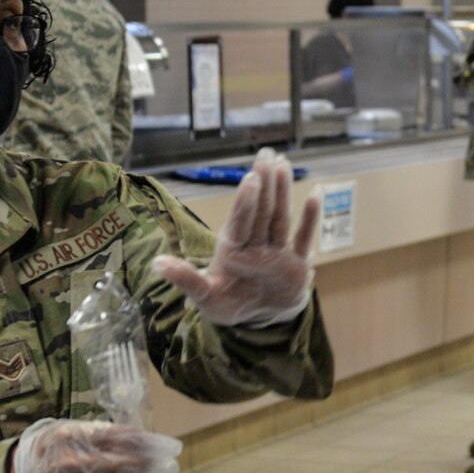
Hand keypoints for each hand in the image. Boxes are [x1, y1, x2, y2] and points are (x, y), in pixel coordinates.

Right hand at [11, 417, 181, 472]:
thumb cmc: (58, 447)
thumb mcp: (74, 428)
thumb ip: (104, 430)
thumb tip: (142, 434)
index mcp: (73, 435)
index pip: (119, 438)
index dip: (150, 443)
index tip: (172, 446)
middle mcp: (69, 461)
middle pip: (119, 466)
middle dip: (152, 467)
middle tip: (173, 466)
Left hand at [153, 149, 320, 326]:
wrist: (259, 318)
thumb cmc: (229, 304)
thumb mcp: (205, 296)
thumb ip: (186, 280)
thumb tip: (156, 264)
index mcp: (233, 250)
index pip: (241, 223)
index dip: (246, 202)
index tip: (250, 178)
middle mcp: (256, 246)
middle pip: (262, 212)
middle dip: (265, 185)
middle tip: (266, 155)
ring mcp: (278, 253)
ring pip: (281, 219)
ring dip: (284, 192)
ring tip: (283, 164)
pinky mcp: (297, 264)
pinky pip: (305, 239)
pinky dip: (311, 219)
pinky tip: (317, 192)